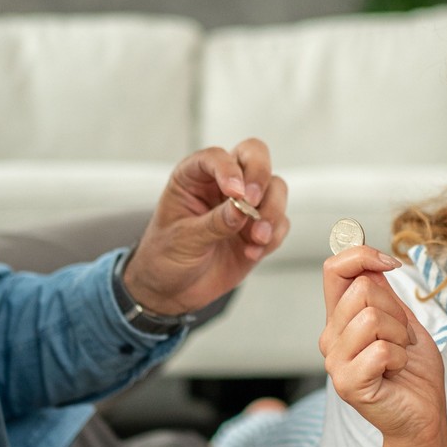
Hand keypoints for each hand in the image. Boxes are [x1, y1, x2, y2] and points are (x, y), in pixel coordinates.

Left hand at [122, 139, 288, 314]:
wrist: (173, 290)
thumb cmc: (166, 255)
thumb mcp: (183, 239)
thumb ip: (214, 223)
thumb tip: (242, 210)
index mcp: (193, 177)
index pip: (216, 157)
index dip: (228, 170)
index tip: (235, 193)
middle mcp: (222, 183)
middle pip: (255, 156)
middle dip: (260, 175)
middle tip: (254, 201)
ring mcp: (244, 205)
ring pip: (275, 188)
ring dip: (271, 211)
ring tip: (256, 238)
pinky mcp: (258, 228)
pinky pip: (280, 223)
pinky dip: (273, 236)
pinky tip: (252, 253)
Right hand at [319, 244, 446, 446]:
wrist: (423, 417)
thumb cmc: (414, 374)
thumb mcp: (404, 323)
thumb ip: (384, 295)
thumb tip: (371, 263)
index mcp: (341, 320)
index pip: (334, 269)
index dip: (361, 255)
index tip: (390, 263)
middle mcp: (330, 338)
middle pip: (362, 289)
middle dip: (396, 310)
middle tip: (402, 339)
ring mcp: (335, 362)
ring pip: (371, 318)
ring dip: (400, 336)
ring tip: (399, 357)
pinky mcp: (347, 383)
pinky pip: (380, 350)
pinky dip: (399, 358)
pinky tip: (395, 373)